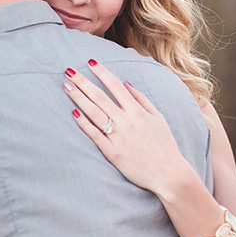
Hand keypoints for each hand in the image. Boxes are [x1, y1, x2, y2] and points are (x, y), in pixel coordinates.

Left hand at [64, 60, 191, 197]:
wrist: (168, 174)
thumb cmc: (165, 145)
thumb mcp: (158, 118)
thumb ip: (142, 99)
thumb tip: (126, 83)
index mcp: (137, 111)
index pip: (115, 86)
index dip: (102, 72)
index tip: (90, 62)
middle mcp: (126, 121)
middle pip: (100, 97)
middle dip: (83, 82)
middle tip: (69, 71)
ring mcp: (118, 137)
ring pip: (94, 113)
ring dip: (79, 98)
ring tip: (67, 87)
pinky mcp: (112, 152)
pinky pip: (94, 135)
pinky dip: (84, 123)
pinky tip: (73, 112)